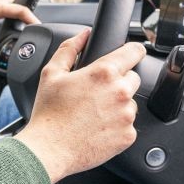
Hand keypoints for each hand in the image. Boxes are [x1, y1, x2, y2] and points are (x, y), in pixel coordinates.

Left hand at [0, 0, 37, 54]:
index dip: (33, 20)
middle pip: (20, 10)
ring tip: (12, 26)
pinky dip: (8, 10)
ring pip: (13, 6)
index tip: (40, 28)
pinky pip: (8, 2)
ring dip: (14, 15)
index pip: (21, 11)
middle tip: (25, 33)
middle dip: (24, 21)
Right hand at [15, 31, 144, 182]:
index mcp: (104, 72)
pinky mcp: (128, 135)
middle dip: (119, 82)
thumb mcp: (52, 73)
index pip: (134, 51)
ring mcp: (126, 115)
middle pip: (133, 78)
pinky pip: (128, 125)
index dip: (133, 50)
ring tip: (94, 113)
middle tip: (97, 93)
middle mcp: (120, 92)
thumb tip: (84, 35)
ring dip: (118, 105)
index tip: (131, 54)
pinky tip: (97, 127)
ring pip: (130, 103)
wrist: (49, 149)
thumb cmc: (49, 113)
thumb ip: (70, 48)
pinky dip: (117, 126)